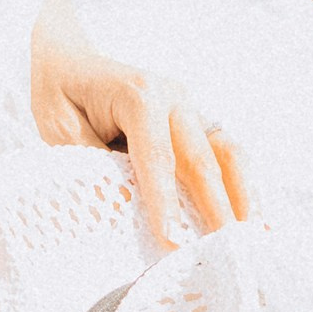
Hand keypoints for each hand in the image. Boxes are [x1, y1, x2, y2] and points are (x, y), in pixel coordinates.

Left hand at [30, 0, 247, 250]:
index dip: (165, 202)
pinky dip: (243, 184)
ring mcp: (190, 108)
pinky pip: (228, 153)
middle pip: (200, 160)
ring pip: (227, 153)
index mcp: (137, 94)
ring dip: (241, 196)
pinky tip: (254, 216)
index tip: (172, 241)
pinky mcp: (198, 121)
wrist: (71, 58)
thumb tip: (121, 207)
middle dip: (213, 209)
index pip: (156, 157)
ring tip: (251, 237)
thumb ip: (90, 165)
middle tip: (222, 252)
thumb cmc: (62, 94)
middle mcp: (172, 97)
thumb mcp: (58, 128)